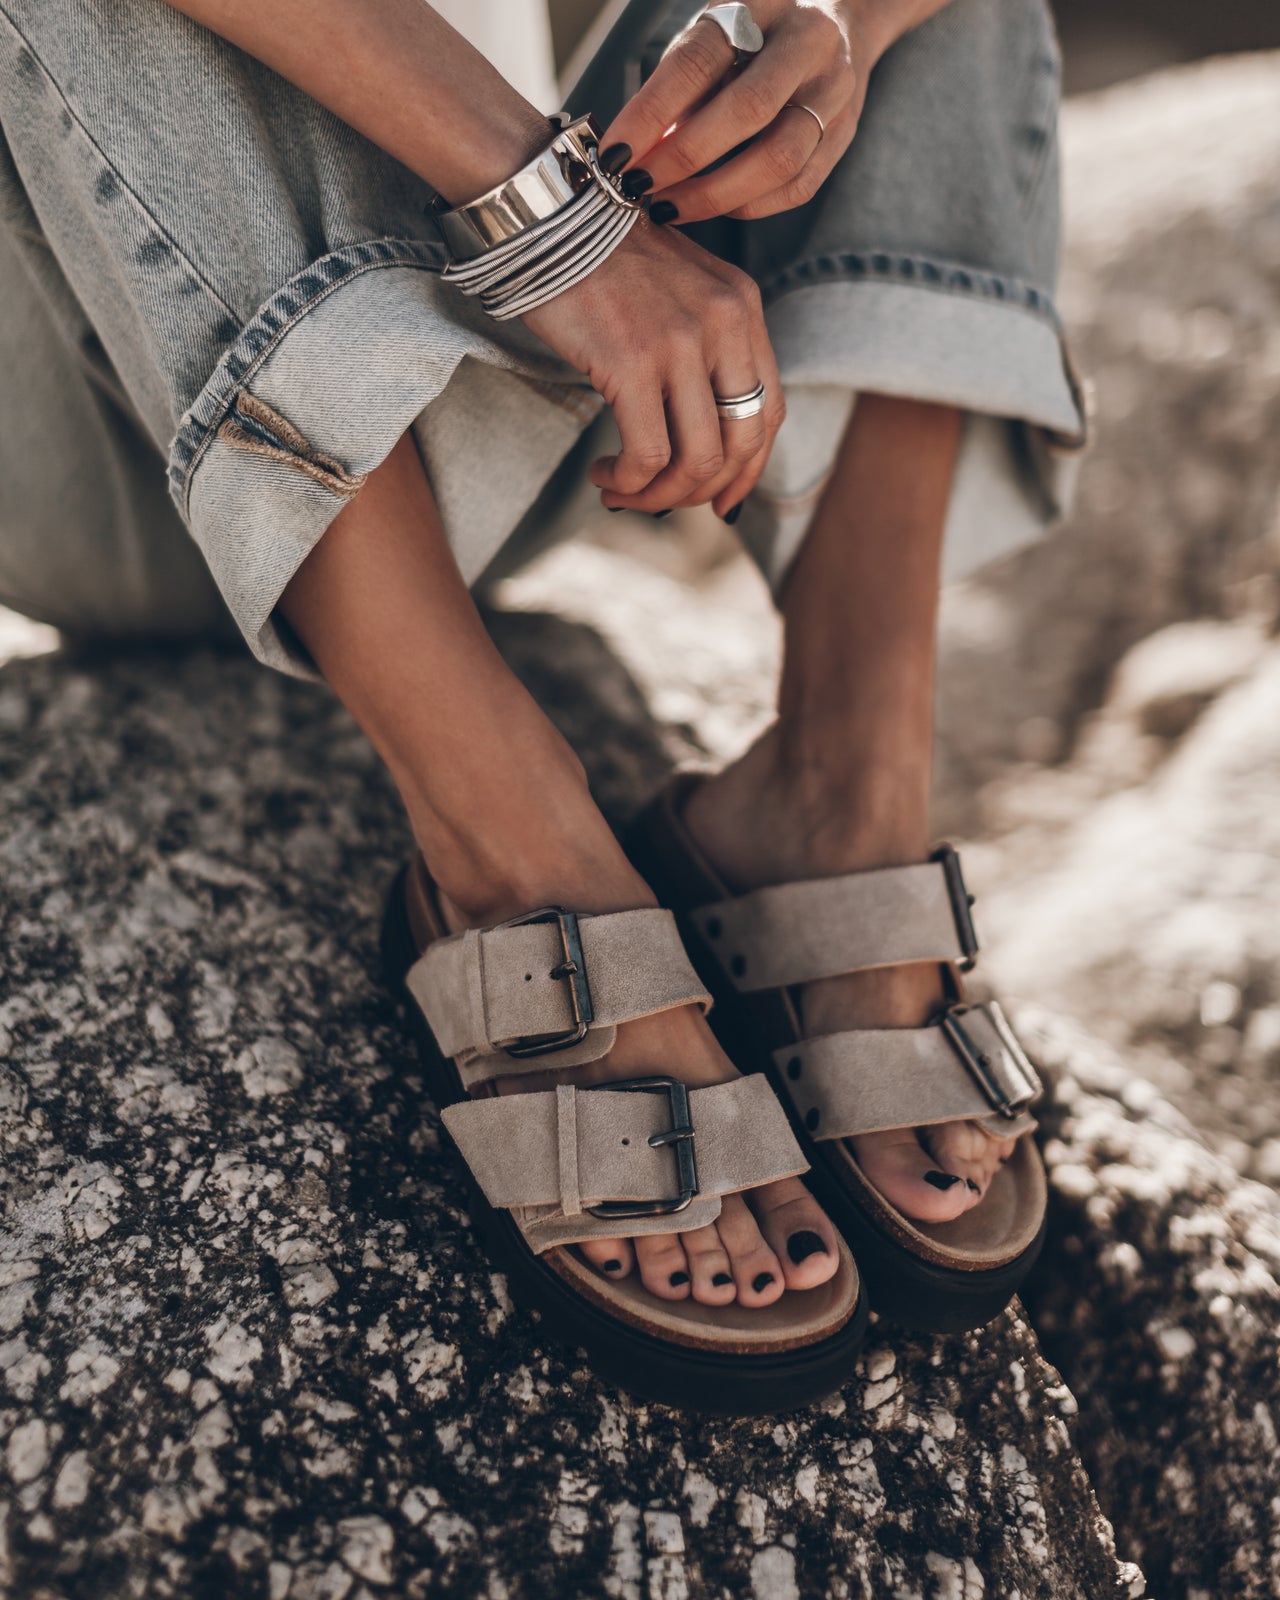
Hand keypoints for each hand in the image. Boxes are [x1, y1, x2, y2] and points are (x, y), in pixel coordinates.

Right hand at [520, 218, 784, 517]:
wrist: (548, 212)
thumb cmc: (602, 258)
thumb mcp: (679, 290)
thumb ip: (703, 345)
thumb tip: (702, 430)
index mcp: (743, 307)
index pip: (769, 412)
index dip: (749, 470)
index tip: (720, 501)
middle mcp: (724, 324)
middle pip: (740, 445)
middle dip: (701, 491)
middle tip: (660, 499)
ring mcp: (681, 343)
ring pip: (696, 460)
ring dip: (658, 494)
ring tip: (623, 491)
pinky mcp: (632, 362)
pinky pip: (647, 454)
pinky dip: (629, 482)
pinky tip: (604, 475)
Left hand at [598, 1, 880, 222]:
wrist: (842, 17)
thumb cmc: (756, 30)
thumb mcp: (714, 31)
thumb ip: (679, 83)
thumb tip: (636, 150)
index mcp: (763, 3)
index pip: (700, 61)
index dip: (653, 111)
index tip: (615, 153)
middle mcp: (808, 43)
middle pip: (748, 110)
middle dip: (684, 158)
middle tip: (638, 186)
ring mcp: (834, 91)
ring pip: (779, 158)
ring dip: (715, 194)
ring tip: (668, 207)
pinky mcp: (844, 134)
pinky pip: (797, 186)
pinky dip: (749, 205)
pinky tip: (713, 207)